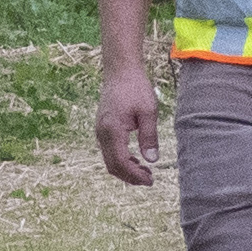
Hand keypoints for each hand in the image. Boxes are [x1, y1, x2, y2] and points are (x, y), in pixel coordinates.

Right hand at [93, 65, 163, 186]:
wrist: (120, 71)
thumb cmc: (135, 87)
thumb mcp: (148, 111)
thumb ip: (149, 136)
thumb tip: (151, 160)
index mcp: (112, 130)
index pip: (121, 162)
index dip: (135, 175)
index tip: (150, 180)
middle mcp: (102, 133)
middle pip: (112, 166)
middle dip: (130, 177)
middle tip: (149, 180)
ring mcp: (100, 131)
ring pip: (109, 160)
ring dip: (125, 170)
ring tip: (145, 172)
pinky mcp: (103, 128)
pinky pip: (109, 151)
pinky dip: (121, 160)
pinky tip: (136, 159)